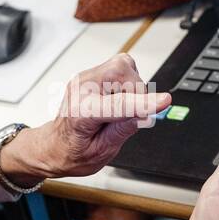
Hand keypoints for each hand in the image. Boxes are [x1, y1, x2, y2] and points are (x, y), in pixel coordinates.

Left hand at [0, 54, 170, 184]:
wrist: (54, 145)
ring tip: (121, 110)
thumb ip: (122, 131)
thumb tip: (144, 114)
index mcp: (80, 113)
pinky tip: (119, 98)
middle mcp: (80, 90)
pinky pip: (119, 66)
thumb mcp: (100, 153)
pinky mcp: (92, 74)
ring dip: (133, 87)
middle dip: (138, 93)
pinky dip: (128, 82)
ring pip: (122, 66)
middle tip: (135, 116)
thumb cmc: (72, 152)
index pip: (118, 105)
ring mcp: (85, 78)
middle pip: (121, 73)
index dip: (143, 103)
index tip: (165, 101)